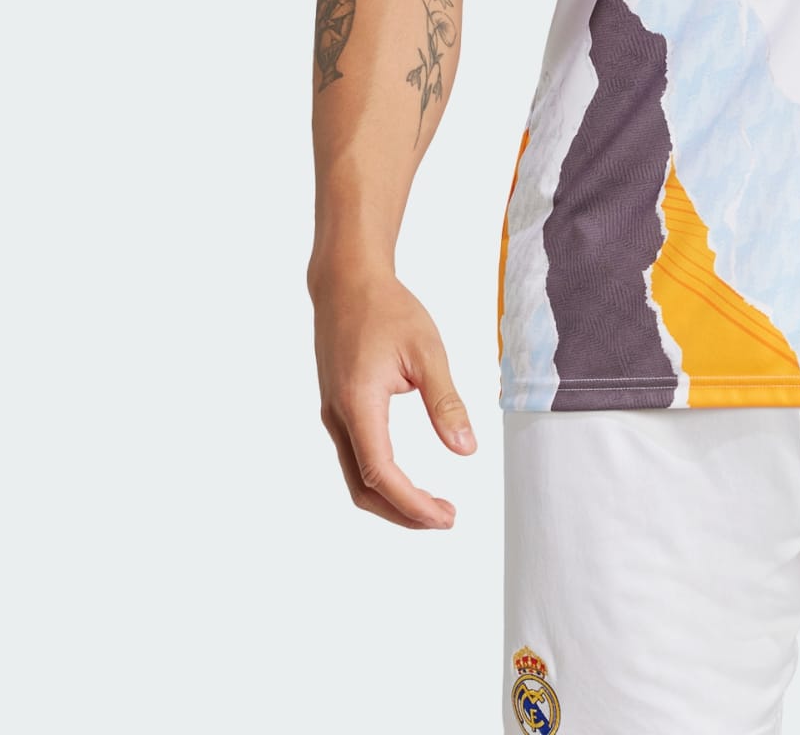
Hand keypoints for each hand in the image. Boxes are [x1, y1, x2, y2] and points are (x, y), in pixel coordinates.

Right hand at [312, 265, 475, 527]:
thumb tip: (466, 450)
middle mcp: (338, 416)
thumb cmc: (387, 309)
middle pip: (363, 488)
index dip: (412, 503)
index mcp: (358, 403)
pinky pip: (354, 458)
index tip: (446, 517)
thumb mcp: (427, 351)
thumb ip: (445, 402)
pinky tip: (408, 479)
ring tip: (432, 506)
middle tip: (446, 518)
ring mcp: (332, 415)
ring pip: (355, 477)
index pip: (381, 473)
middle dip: (403, 513)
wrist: (345, 281)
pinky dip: (380, 479)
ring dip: (391, 499)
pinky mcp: (336, 409)